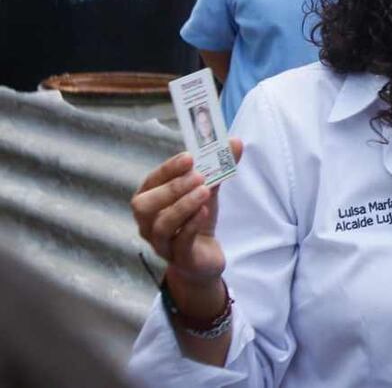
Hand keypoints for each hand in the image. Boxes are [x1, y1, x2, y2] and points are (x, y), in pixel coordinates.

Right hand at [131, 138, 241, 286]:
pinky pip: (179, 244)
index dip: (168, 169)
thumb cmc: (197, 219)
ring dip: (182, 206)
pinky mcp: (180, 259)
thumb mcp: (208, 191)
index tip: (189, 157)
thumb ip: (219, 167)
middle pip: (145, 205)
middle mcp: (148, 223)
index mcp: (151, 201)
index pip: (151, 182)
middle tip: (198, 176)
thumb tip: (236, 141)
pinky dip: (191, 226)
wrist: (204, 257)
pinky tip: (204, 212)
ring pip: (161, 226)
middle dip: (171, 188)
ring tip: (204, 191)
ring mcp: (161, 243)